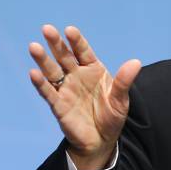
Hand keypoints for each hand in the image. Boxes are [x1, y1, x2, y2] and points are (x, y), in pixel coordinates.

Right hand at [28, 24, 140, 169]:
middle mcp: (77, 76)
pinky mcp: (58, 105)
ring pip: (52, 71)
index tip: (69, 30)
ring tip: (34, 47)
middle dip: (56, 43)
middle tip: (47, 29)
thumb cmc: (111, 116)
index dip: (76, 41)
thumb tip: (136, 62)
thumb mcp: (121, 99)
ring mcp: (66, 89)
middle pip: (64, 56)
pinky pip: (48, 92)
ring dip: (43, 60)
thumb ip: (124, 81)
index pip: (83, 51)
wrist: (102, 140)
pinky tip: (34, 73)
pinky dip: (40, 83)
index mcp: (93, 70)